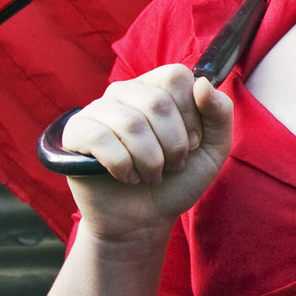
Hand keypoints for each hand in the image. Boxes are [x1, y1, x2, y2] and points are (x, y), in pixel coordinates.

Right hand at [56, 63, 233, 243]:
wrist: (144, 218)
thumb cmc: (178, 179)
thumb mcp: (213, 149)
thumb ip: (219, 113)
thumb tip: (202, 83)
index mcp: (157, 89)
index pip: (176, 76)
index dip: (192, 114)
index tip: (193, 142)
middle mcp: (125, 92)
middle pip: (156, 101)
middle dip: (175, 144)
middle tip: (173, 165)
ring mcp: (97, 110)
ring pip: (131, 124)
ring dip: (151, 161)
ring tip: (152, 175)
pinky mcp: (76, 132)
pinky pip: (101, 140)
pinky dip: (123, 167)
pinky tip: (128, 177)